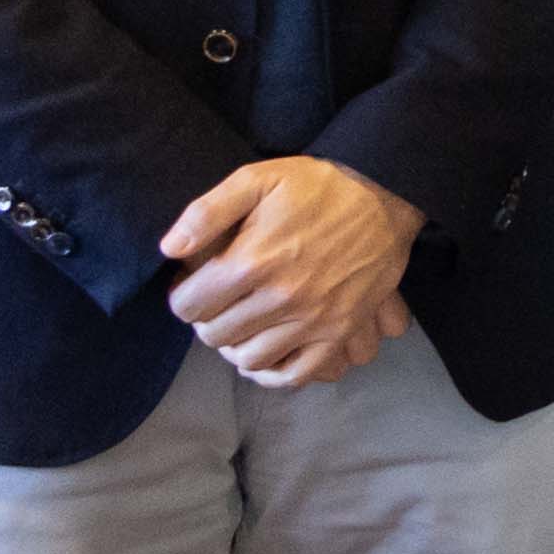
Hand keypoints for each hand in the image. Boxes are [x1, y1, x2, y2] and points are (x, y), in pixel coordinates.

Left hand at [161, 157, 419, 386]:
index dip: (181, 296)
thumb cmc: (316, 186)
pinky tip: (265, 356)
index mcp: (251, 262)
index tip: (191, 286)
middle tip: (216, 304)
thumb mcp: (256, 179)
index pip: (189, 306)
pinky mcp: (339, 331)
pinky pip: (296, 374)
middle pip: (215, 335)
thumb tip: (170, 249)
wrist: (384, 195)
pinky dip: (273, 374)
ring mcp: (312, 320)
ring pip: (249, 359)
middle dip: (206, 320)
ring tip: (240, 326)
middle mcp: (279, 298)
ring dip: (235, 345)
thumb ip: (206, 212)